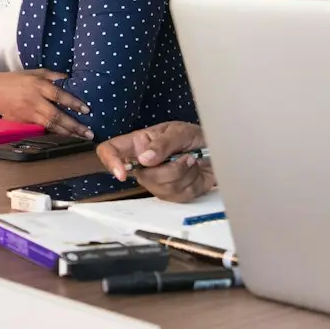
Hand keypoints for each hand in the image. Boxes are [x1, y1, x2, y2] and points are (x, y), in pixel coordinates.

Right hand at [0, 70, 90, 138]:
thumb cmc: (13, 80)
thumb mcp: (33, 72)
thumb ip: (51, 75)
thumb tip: (69, 78)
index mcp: (37, 85)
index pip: (59, 94)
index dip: (73, 103)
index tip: (87, 110)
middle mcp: (33, 100)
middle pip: (56, 115)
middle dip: (74, 125)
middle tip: (89, 133)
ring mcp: (27, 113)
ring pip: (50, 125)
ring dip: (67, 133)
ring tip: (81, 138)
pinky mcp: (22, 122)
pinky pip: (41, 129)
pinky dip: (54, 133)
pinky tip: (66, 137)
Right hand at [97, 121, 213, 201]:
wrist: (218, 148)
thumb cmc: (195, 135)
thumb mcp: (179, 131)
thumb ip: (162, 144)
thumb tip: (143, 159)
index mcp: (138, 144)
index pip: (111, 151)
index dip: (111, 162)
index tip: (123, 174)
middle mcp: (143, 164)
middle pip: (142, 177)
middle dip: (169, 169)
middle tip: (185, 155)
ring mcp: (157, 181)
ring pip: (161, 189)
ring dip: (183, 173)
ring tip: (192, 160)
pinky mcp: (173, 194)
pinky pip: (177, 196)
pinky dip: (192, 183)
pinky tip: (195, 171)